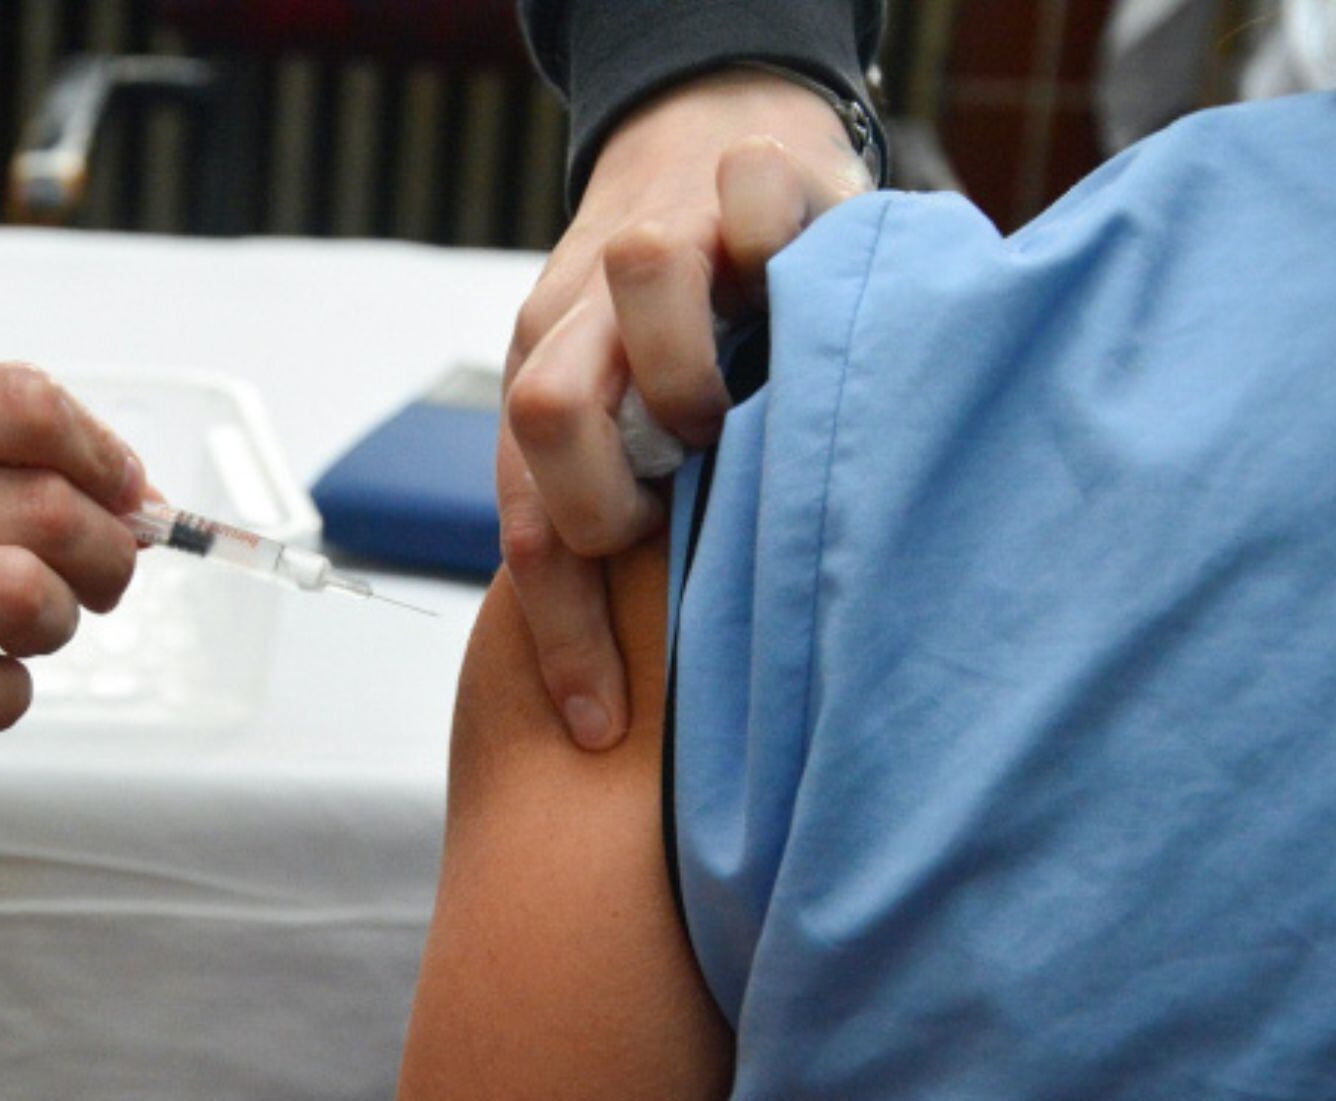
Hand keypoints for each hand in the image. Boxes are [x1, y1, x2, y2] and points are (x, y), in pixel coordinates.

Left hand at [500, 68, 873, 748]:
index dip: (561, 631)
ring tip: (735, 415)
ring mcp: (661, 235)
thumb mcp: (639, 423)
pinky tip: (806, 303)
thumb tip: (648, 687)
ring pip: (640, 282)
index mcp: (547, 386)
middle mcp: (582, 315)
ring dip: (690, 372)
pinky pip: (749, 205)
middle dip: (610, 491)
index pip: (529, 520)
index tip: (600, 727)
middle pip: (545, 404)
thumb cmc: (686, 325)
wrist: (714, 138)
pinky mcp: (745, 174)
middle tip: (672, 517)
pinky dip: (779, 255)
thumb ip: (635, 512)